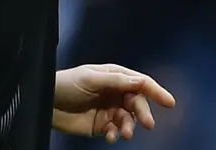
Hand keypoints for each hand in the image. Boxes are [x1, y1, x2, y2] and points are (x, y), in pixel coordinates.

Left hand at [52, 63, 175, 142]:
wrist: (46, 102)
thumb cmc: (67, 83)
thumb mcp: (91, 78)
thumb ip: (116, 81)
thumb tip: (140, 82)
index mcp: (115, 77)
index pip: (140, 82)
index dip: (156, 91)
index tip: (169, 102)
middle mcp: (116, 92)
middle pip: (137, 103)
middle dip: (143, 113)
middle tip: (147, 124)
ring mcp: (109, 109)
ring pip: (128, 119)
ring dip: (129, 126)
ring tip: (124, 134)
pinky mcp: (101, 125)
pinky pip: (115, 131)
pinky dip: (116, 135)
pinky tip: (111, 137)